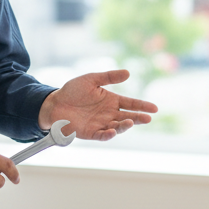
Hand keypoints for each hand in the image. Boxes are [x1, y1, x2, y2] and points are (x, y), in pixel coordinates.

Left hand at [38, 69, 157, 139]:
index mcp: (111, 100)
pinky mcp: (91, 132)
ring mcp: (100, 123)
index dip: (142, 105)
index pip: (131, 103)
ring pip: (117, 127)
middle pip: (127, 116)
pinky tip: (112, 131)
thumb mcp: (91, 79)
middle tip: (147, 118)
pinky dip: (108, 134)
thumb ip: (108, 77)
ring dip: (124, 125)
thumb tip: (128, 73)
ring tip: (129, 121)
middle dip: (138, 118)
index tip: (154, 108)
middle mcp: (108, 113)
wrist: (54, 103)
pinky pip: (102, 135)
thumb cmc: (72, 90)